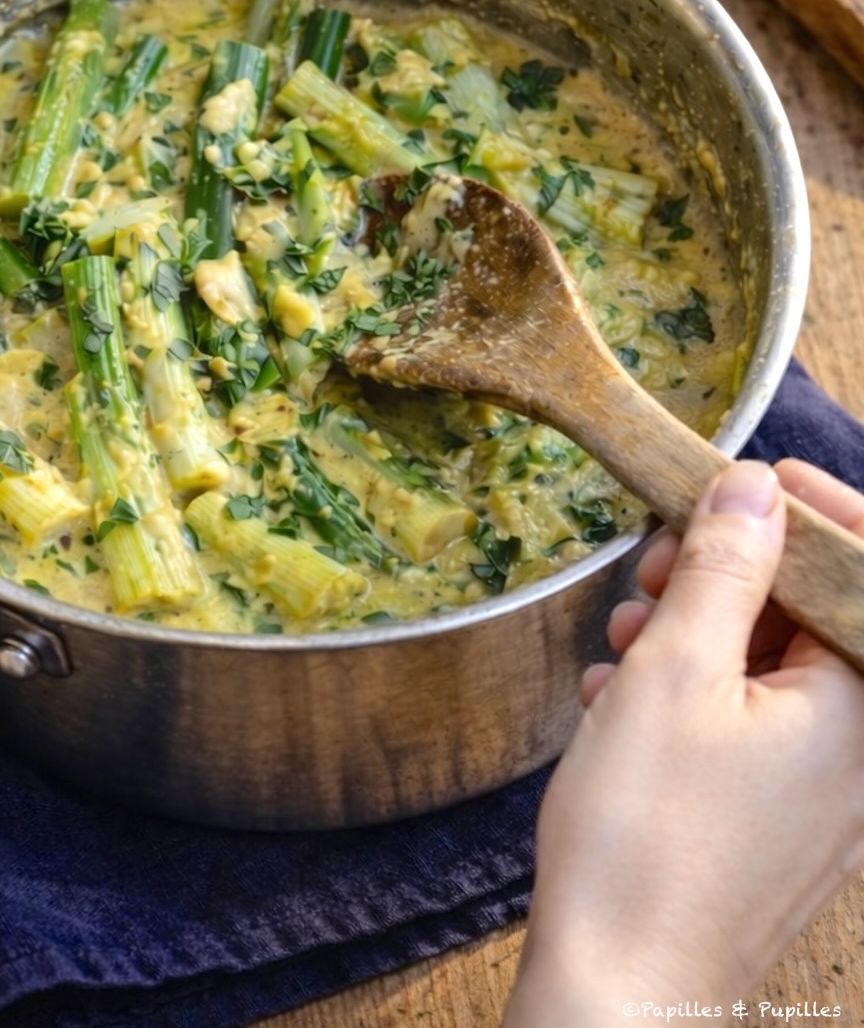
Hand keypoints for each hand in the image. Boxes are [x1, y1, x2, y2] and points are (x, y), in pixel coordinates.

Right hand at [503, 457, 863, 1022]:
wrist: (620, 991)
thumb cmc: (647, 838)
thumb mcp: (674, 671)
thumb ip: (724, 570)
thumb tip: (756, 489)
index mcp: (861, 709)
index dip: (811, 513)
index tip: (745, 480)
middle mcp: (862, 752)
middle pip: (811, 617)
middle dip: (730, 576)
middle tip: (656, 571)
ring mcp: (823, 793)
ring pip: (771, 668)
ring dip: (695, 634)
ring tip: (621, 645)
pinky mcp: (778, 821)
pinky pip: (750, 726)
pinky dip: (688, 695)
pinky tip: (618, 704)